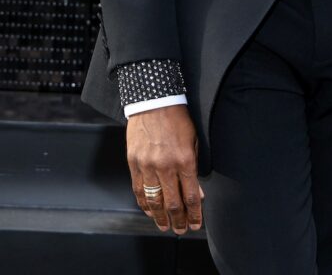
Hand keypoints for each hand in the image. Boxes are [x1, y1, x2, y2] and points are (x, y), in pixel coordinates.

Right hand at [126, 103, 203, 233]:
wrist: (152, 101)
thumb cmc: (177, 119)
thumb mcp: (193, 141)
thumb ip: (195, 169)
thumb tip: (198, 194)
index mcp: (184, 160)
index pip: (191, 196)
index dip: (195, 214)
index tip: (196, 225)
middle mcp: (166, 166)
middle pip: (173, 203)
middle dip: (179, 221)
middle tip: (181, 230)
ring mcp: (148, 166)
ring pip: (154, 201)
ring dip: (160, 217)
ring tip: (165, 226)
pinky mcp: (134, 163)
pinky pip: (139, 190)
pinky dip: (145, 204)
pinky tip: (150, 212)